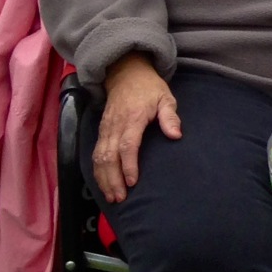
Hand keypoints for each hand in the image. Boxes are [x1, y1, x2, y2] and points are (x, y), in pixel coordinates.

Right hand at [92, 54, 180, 202]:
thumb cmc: (149, 88)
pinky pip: (96, 154)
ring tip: (111, 196)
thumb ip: (170, 116)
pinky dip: (98, 171)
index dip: (128, 165)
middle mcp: (115, 126)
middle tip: (120, 198)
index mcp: (132, 118)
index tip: (132, 182)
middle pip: (109, 156)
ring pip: (99, 158)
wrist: (125, 74)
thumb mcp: (166, 97)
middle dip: (112, 179)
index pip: (127, 145)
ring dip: (103, 179)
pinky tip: (104, 184)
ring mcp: (105, 129)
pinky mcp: (101, 132)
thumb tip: (176, 134)